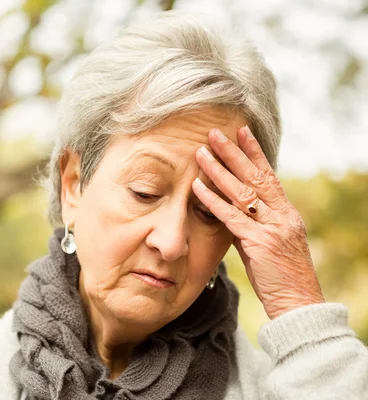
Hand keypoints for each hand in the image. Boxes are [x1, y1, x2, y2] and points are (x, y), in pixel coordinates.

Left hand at [192, 126, 324, 319]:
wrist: (297, 304)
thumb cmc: (281, 278)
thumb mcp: (267, 245)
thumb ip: (250, 225)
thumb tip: (229, 211)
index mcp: (286, 214)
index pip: (269, 175)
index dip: (254, 153)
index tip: (241, 132)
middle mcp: (282, 215)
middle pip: (256, 176)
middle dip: (234, 152)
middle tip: (215, 133)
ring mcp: (273, 228)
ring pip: (243, 191)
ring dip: (219, 170)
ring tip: (201, 152)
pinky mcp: (260, 243)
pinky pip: (232, 217)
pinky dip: (213, 200)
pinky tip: (197, 187)